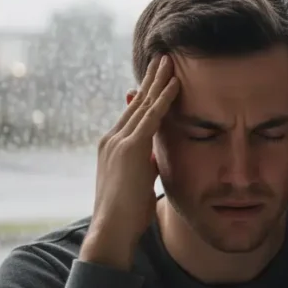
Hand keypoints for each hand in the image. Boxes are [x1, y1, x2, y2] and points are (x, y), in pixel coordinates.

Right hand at [80, 55, 179, 270]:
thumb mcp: (139, 183)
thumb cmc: (127, 215)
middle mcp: (112, 139)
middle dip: (151, 79)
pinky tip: (176, 83)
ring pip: (144, 104)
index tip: (157, 77)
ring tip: (170, 60)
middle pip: (137, 102)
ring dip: (159, 80)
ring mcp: (119, 142)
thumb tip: (156, 159)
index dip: (146, 94)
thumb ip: (145, 166)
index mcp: (112, 147)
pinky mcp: (130, 148)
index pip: (133, 114)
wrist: (111, 230)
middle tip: (163, 57)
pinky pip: (152, 117)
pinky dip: (165, 98)